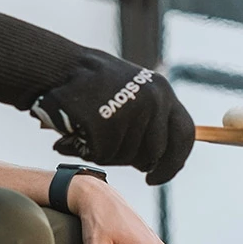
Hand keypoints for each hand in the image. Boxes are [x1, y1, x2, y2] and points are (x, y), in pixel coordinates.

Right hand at [33, 53, 194, 184]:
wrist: (58, 67)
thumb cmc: (93, 86)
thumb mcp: (134, 92)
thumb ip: (153, 119)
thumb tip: (161, 159)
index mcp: (162, 91)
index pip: (184, 135)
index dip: (173, 162)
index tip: (155, 177)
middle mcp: (153, 100)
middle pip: (154, 153)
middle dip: (134, 160)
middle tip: (109, 149)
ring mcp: (131, 111)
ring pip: (126, 155)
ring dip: (107, 152)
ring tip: (90, 130)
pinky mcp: (107, 122)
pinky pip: (103, 154)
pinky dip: (87, 150)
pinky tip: (76, 134)